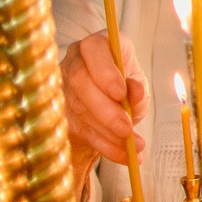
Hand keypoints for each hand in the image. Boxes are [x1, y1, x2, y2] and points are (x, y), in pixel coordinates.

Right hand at [62, 31, 146, 166]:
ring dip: (108, 132)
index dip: (105, 72)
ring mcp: (64, 90)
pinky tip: (127, 156)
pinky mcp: (63, 116)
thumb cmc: (126, 84)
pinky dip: (107, 147)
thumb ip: (138, 86)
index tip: (121, 93)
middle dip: (105, 109)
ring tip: (134, 146)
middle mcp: (74, 63)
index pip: (93, 49)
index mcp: (96, 46)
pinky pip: (83, 132)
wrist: (111, 104)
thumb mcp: (137, 82)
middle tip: (126, 128)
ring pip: (80, 110)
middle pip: (80, 82)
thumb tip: (135, 91)